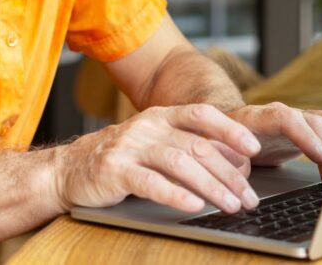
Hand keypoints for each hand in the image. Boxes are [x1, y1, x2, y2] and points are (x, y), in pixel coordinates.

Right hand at [54, 104, 262, 214]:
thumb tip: (235, 162)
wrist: (68, 168)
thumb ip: (187, 145)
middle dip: (229, 174)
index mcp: (160, 115)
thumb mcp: (154, 142)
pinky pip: (151, 183)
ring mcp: (131, 147)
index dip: (230, 130)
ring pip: (180, 164)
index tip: (254, 148)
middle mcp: (147, 126)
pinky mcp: (116, 171)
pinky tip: (194, 206)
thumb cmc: (121, 158)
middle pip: (198, 146)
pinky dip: (176, 195)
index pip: (202, 114)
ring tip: (230, 205)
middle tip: (249, 196)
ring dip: (211, 187)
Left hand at [228, 104, 321, 184]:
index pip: (286, 118)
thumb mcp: (216, 150)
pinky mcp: (307, 129)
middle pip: (313, 121)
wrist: (227, 130)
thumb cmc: (220, 142)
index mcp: (256, 117)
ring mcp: (296, 119)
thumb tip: (237, 170)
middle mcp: (280, 114)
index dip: (306, 136)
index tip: (321, 157)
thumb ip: (225, 158)